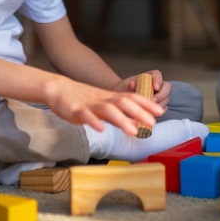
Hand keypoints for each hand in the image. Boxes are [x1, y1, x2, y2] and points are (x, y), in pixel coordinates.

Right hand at [42, 75, 163, 136]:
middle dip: (139, 112)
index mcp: (110, 98)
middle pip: (123, 103)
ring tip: (133, 131)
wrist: (59, 89)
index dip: (146, 104)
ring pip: (107, 110)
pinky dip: (94, 122)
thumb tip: (137, 123)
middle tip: (152, 122)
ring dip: (122, 120)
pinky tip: (101, 129)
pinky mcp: (76, 110)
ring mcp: (90, 104)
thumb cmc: (82, 99)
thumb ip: (119, 114)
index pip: (132, 98)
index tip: (160, 111)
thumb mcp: (103, 106)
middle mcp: (103, 99)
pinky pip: (86, 116)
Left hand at [116, 70, 171, 110]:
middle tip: (154, 100)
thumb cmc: (124, 90)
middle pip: (167, 87)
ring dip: (160, 105)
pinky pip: (164, 109)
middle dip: (162, 95)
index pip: (157, 75)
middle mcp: (157, 85)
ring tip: (151, 109)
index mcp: (149, 76)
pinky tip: (151, 115)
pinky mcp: (159, 105)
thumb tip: (132, 84)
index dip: (158, 80)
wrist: (122, 100)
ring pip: (166, 99)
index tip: (155, 88)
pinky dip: (159, 112)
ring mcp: (160, 95)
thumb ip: (129, 85)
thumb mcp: (124, 87)